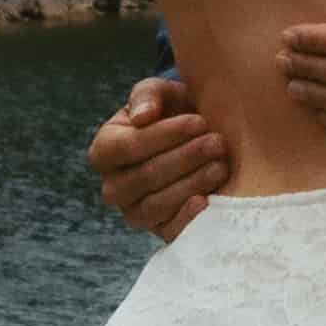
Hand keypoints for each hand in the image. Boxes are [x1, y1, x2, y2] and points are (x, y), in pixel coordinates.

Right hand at [89, 74, 234, 240]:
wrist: (195, 141)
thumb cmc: (171, 113)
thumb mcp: (160, 94)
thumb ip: (148, 95)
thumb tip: (143, 116)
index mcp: (104, 151)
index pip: (128, 146)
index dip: (164, 135)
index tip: (199, 121)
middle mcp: (113, 186)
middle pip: (145, 176)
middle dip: (186, 158)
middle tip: (218, 143)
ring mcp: (133, 212)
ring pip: (156, 204)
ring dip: (192, 184)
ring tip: (221, 166)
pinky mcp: (158, 231)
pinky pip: (169, 231)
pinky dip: (187, 219)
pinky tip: (207, 202)